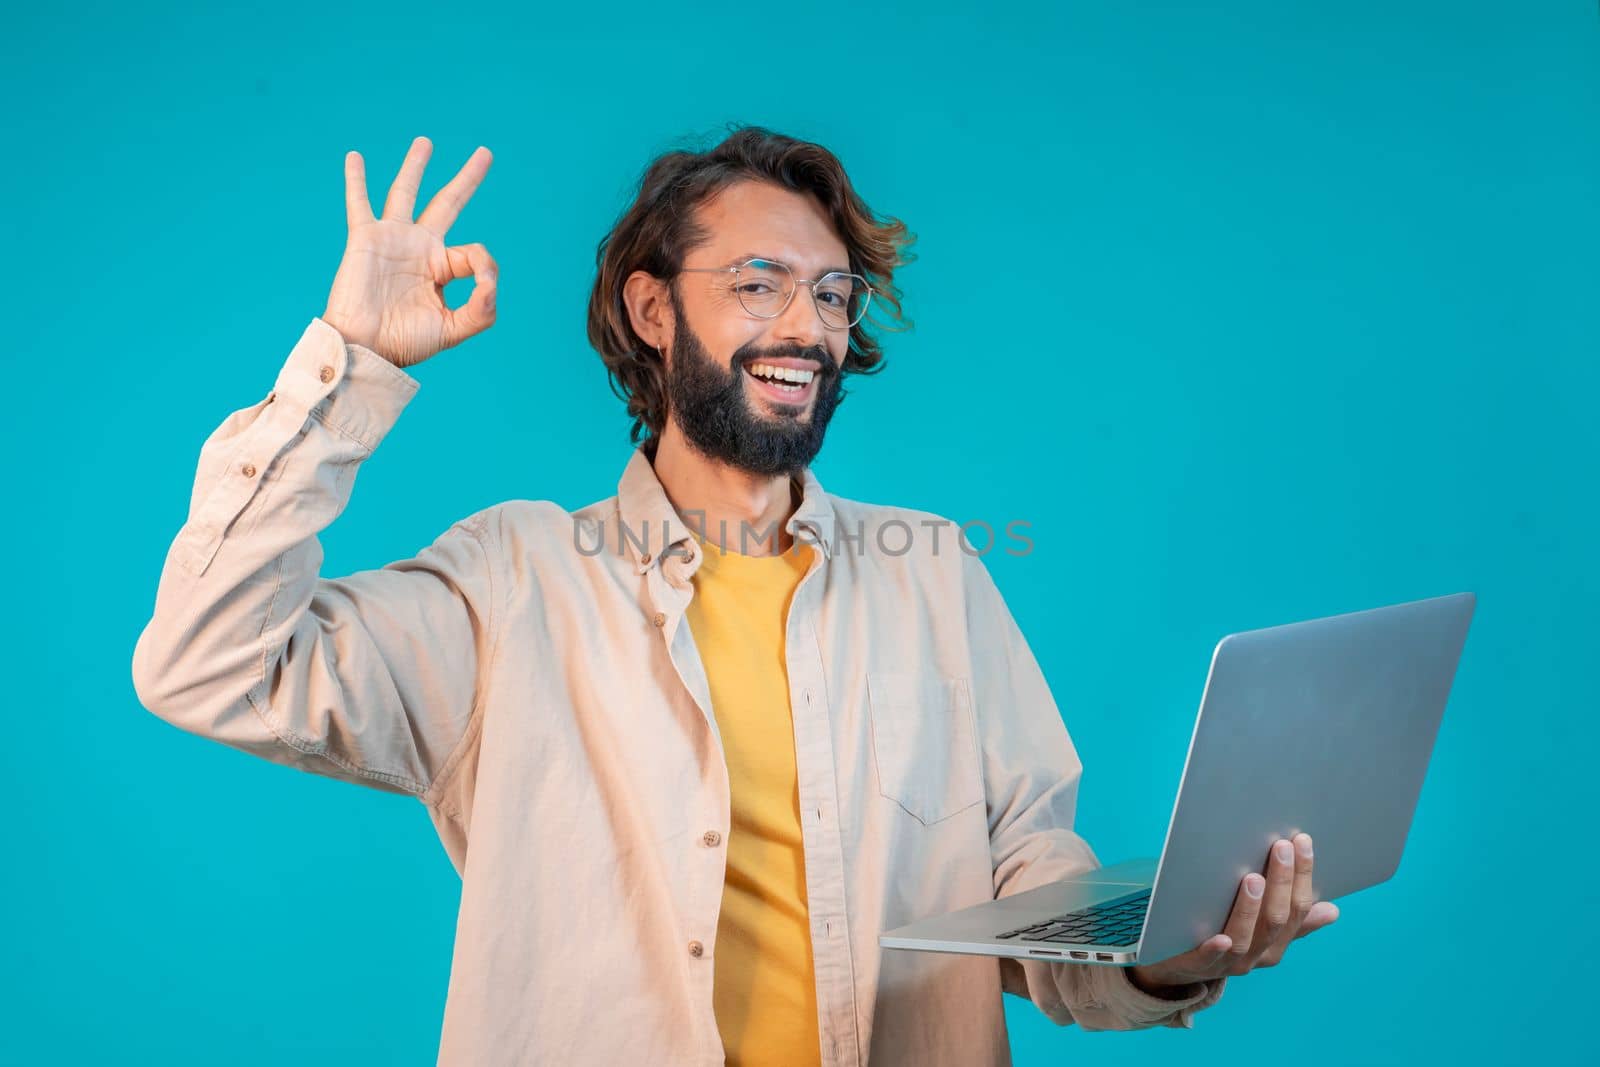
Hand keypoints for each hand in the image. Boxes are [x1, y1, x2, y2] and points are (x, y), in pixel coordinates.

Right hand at [321, 136, 497, 367]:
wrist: (366, 347)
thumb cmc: (406, 342)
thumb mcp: (454, 329)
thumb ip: (482, 309)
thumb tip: (489, 281)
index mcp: (442, 269)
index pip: (474, 253)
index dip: (484, 265)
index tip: (482, 284)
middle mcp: (421, 248)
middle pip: (449, 203)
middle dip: (467, 179)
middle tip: (485, 153)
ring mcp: (393, 238)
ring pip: (406, 192)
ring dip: (416, 166)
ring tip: (425, 142)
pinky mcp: (366, 238)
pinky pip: (360, 203)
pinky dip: (356, 180)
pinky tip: (355, 157)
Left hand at [1127, 832, 1338, 995]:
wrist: (1176, 967)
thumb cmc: (1221, 933)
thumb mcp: (1259, 927)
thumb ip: (1290, 918)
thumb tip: (1332, 910)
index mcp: (1274, 943)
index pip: (1297, 909)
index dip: (1302, 876)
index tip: (1302, 842)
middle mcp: (1255, 955)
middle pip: (1275, 920)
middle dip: (1281, 882)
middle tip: (1280, 846)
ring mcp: (1226, 963)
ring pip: (1245, 939)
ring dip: (1250, 909)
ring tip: (1253, 878)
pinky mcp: (1194, 965)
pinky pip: (1206, 959)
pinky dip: (1215, 949)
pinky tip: (1221, 938)